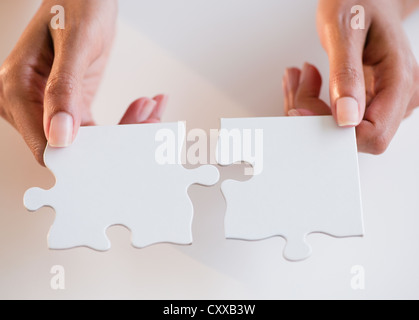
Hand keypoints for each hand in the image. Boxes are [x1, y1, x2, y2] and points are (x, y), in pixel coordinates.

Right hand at [0, 0, 166, 165]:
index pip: (45, 145)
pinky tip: (146, 108)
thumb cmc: (76, 3)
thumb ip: (64, 89)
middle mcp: (28, 103)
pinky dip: (125, 122)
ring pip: (90, 141)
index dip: (81, 157)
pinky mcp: (71, 106)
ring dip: (126, 130)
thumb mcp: (75, 43)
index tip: (118, 152)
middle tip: (149, 123)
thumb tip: (59, 135)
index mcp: (15, 89)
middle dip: (115, 141)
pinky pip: (98, 129)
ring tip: (153, 110)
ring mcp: (49, 106)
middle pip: (73, 147)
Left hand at [283, 0, 418, 153]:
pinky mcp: (371, 98)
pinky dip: (317, 102)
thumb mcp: (343, 31)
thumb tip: (346, 119)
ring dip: (313, 107)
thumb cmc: (359, 1)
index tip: (304, 111)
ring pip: (343, 127)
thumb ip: (345, 75)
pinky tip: (308, 82)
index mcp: (399, 79)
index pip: (373, 134)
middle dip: (317, 117)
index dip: (336, 132)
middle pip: (355, 135)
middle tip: (297, 86)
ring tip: (300, 78)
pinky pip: (340, 115)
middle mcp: (399, 94)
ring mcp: (386, 98)